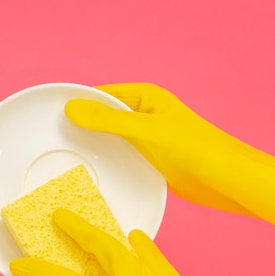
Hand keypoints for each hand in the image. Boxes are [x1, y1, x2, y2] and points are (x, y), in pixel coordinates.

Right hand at [65, 83, 274, 232]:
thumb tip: (71, 108)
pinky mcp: (149, 158)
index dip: (77, 104)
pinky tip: (92, 170)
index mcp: (145, 96)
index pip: (101, 94)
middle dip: (81, 126)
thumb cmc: (194, 150)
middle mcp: (144, 113)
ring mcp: (146, 137)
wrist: (225, 180)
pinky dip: (107, 160)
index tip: (49, 117)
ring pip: (110, 138)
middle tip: (52, 141)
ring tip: (65, 157)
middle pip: (103, 116)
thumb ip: (109, 120)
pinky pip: (121, 155)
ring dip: (93, 146)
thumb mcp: (146, 132)